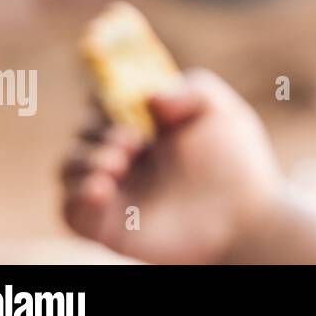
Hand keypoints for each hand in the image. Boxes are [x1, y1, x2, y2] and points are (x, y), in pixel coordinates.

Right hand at [61, 68, 283, 263]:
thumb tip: (150, 97)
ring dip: (83, 161)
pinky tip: (101, 191)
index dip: (104, 99)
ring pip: (68, 169)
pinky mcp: (109, 228)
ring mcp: (115, 192)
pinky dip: (76, 198)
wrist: (248, 215)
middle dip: (96, 133)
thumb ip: (191, 87)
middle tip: (130, 141)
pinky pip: (71, 213)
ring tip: (116, 165)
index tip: (120, 102)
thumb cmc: (236, 161)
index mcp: (143, 125)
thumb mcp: (220, 110)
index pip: (102, 104)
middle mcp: (124, 157)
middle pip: (82, 135)